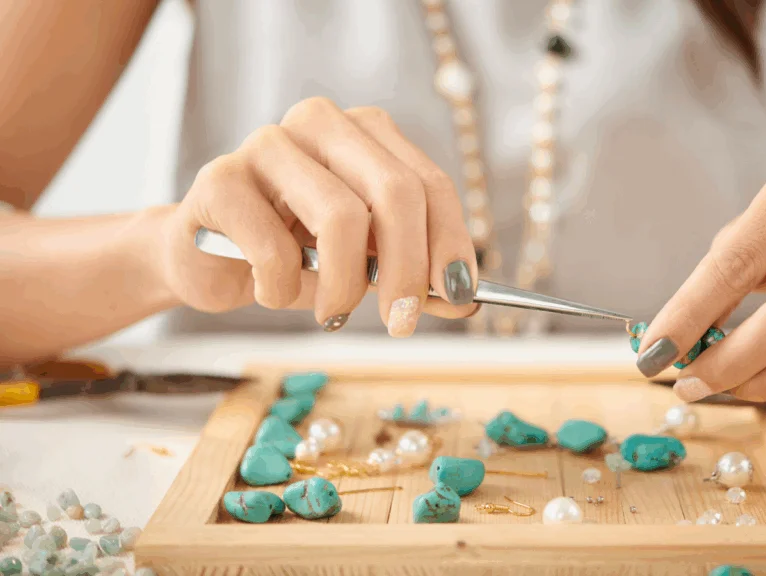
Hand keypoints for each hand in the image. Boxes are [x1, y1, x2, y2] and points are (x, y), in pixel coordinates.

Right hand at [158, 99, 477, 335]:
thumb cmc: (292, 254)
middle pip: (395, 192)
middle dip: (408, 269)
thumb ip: (413, 276)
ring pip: (341, 217)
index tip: (460, 295)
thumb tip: (466, 299)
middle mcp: (321, 123)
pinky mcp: (220, 179)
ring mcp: (267, 144)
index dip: (450, 242)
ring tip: (333, 313)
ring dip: (344, 285)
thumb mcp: (363, 265)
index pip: (428, 182)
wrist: (207, 259)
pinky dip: (281, 288)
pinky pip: (274, 247)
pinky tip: (268, 290)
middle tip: (401, 322)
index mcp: (365, 132)